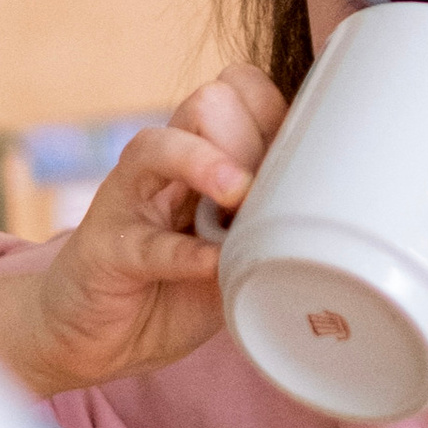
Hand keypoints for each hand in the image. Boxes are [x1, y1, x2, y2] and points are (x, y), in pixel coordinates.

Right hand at [22, 65, 289, 392]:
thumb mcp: (234, 254)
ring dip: (207, 163)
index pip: (241, 92)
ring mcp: (129, 201)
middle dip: (249, 137)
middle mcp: (164, 166)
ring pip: (160, 147)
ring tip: (237, 195)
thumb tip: (332, 217)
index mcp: (202, 155)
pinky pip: (146, 242)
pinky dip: (184, 253)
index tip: (301, 161)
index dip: (275, 115)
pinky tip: (212, 264)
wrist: (95, 335)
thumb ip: (267, 230)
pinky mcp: (106, 249)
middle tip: (268, 190)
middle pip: (208, 102)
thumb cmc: (172, 288)